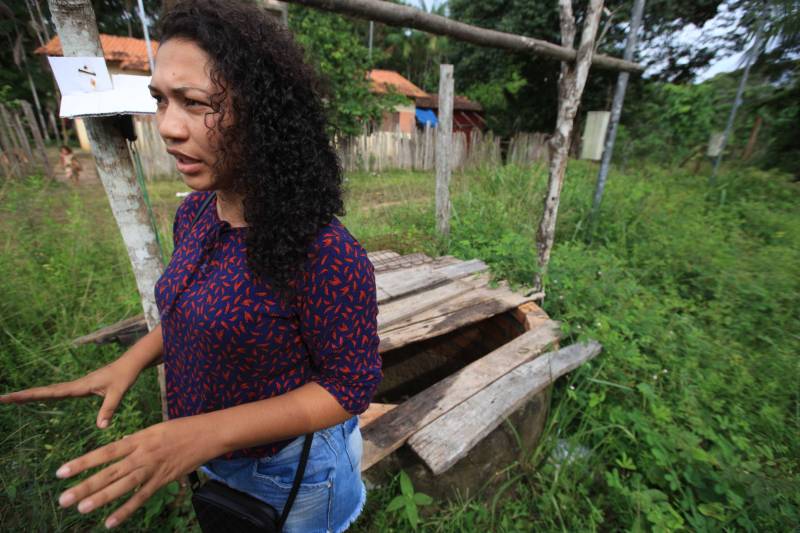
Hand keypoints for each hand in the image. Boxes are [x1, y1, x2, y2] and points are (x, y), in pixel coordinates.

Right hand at [0, 358, 140, 428]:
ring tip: (12, 398)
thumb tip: (101, 427)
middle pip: (44, 391)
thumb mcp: (118, 392)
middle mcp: (74, 385)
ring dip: (32, 394)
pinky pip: (59, 392)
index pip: (50, 392)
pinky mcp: (82, 388)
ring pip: (50, 391)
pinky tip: (39, 398)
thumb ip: (109, 408)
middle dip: (23, 395)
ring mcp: (77, 386)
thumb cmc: (125, 376)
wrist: (130, 364)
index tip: (10, 396)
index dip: (30, 395)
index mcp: (79, 386)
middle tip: (2, 399)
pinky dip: (46, 394)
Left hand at [55, 417, 214, 528]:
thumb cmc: (184, 428)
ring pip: (123, 485)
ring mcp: (153, 468)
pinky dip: (127, 510)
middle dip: (85, 485)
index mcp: (138, 438)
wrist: (210, 433)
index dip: (82, 462)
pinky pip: (142, 497)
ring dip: (102, 498)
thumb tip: (120, 446)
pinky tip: (111, 521)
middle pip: (109, 472)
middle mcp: (142, 454)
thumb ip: (136, 440)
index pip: (104, 452)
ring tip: (81, 508)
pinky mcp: (165, 479)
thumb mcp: (156, 429)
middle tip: (63, 499)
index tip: (61, 472)